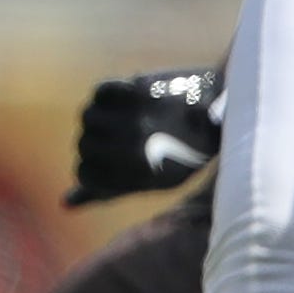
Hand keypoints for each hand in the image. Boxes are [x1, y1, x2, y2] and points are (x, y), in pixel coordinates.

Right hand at [67, 66, 221, 205]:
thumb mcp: (152, 180)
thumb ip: (107, 190)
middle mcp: (135, 146)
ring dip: (97, 117)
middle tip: (110, 136)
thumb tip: (64, 203)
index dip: (88, 167)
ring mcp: (138, 117)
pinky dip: (108, 93)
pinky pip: (103, 90)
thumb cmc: (188, 152)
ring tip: (117, 117)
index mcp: (141, 174)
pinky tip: (123, 96)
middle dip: (92, 142)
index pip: (85, 173)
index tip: (101, 161)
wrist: (229, 112)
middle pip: (84, 144)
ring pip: (88, 117)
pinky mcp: (143, 89)